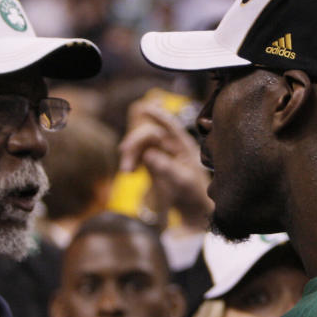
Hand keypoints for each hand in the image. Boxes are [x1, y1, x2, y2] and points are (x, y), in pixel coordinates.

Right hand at [118, 99, 212, 229]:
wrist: (191, 208)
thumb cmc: (193, 193)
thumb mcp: (183, 181)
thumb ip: (167, 167)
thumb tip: (149, 154)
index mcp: (183, 145)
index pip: (170, 125)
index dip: (157, 115)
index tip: (144, 109)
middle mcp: (171, 145)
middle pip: (149, 134)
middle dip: (135, 142)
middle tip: (123, 152)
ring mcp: (160, 153)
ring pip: (140, 145)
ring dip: (130, 154)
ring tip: (126, 171)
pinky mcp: (151, 162)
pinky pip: (138, 156)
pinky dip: (132, 160)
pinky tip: (130, 171)